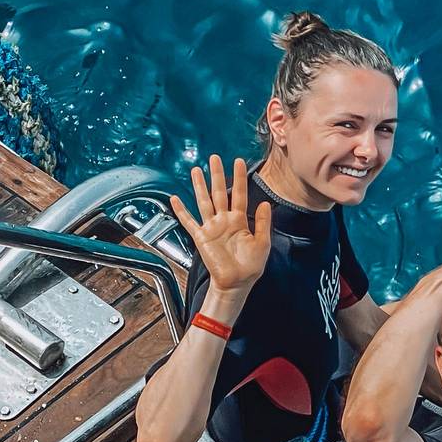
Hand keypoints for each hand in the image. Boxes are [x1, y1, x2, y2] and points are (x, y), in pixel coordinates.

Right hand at [169, 155, 272, 295]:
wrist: (236, 283)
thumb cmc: (250, 266)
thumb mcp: (263, 243)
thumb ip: (264, 222)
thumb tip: (266, 203)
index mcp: (240, 220)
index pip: (239, 194)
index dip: (239, 178)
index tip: (238, 161)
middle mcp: (224, 220)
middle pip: (219, 192)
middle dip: (217, 175)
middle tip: (214, 158)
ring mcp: (211, 227)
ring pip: (204, 201)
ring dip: (200, 186)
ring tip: (196, 170)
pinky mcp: (201, 237)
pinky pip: (189, 221)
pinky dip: (181, 211)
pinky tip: (175, 199)